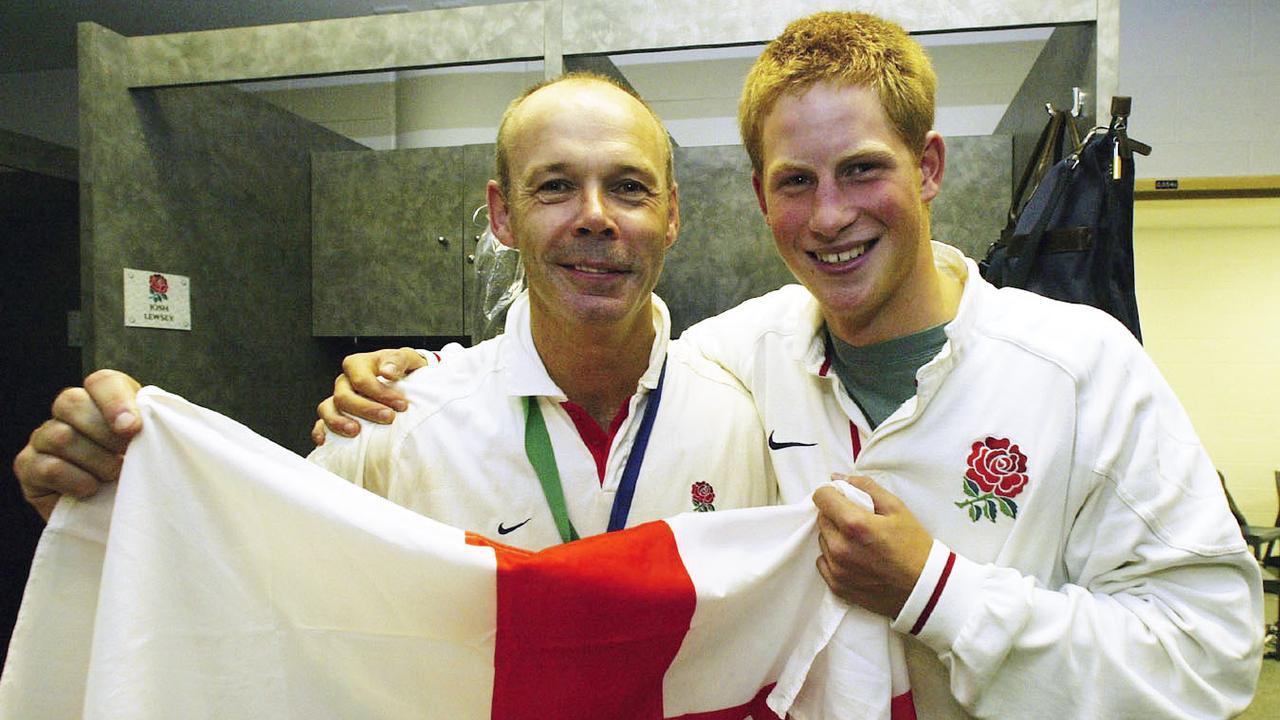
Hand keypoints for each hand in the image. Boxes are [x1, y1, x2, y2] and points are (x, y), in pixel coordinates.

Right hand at [11, 369, 142, 519]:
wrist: (122, 512)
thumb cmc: (143, 472)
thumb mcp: (154, 445)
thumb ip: (151, 425)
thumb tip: (134, 424)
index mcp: (104, 399)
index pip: (102, 382)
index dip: (115, 401)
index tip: (133, 428)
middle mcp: (69, 413)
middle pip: (72, 402)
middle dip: (104, 433)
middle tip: (125, 455)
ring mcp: (44, 438)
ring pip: (61, 436)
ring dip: (95, 461)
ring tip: (113, 476)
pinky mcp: (30, 468)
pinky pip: (48, 467)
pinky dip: (76, 480)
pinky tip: (91, 490)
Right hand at [312, 347, 427, 444]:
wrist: (404, 380)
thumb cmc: (402, 369)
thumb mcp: (406, 358)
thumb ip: (397, 360)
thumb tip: (388, 371)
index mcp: (358, 364)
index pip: (361, 380)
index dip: (380, 393)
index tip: (401, 405)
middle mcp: (344, 382)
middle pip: (344, 396)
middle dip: (365, 409)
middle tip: (388, 418)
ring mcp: (338, 399)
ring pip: (327, 409)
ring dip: (338, 422)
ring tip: (355, 432)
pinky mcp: (335, 415)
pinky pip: (320, 424)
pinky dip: (321, 432)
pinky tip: (326, 442)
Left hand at [812, 473, 932, 618]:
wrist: (925, 588)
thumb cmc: (914, 545)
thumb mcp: (896, 508)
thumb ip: (865, 487)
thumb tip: (837, 478)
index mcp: (854, 524)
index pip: (821, 497)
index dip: (832, 494)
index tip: (844, 499)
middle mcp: (840, 548)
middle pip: (822, 518)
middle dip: (836, 515)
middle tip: (859, 522)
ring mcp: (837, 569)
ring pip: (823, 540)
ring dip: (835, 536)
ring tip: (860, 542)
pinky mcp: (837, 586)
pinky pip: (824, 562)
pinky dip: (834, 558)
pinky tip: (856, 558)